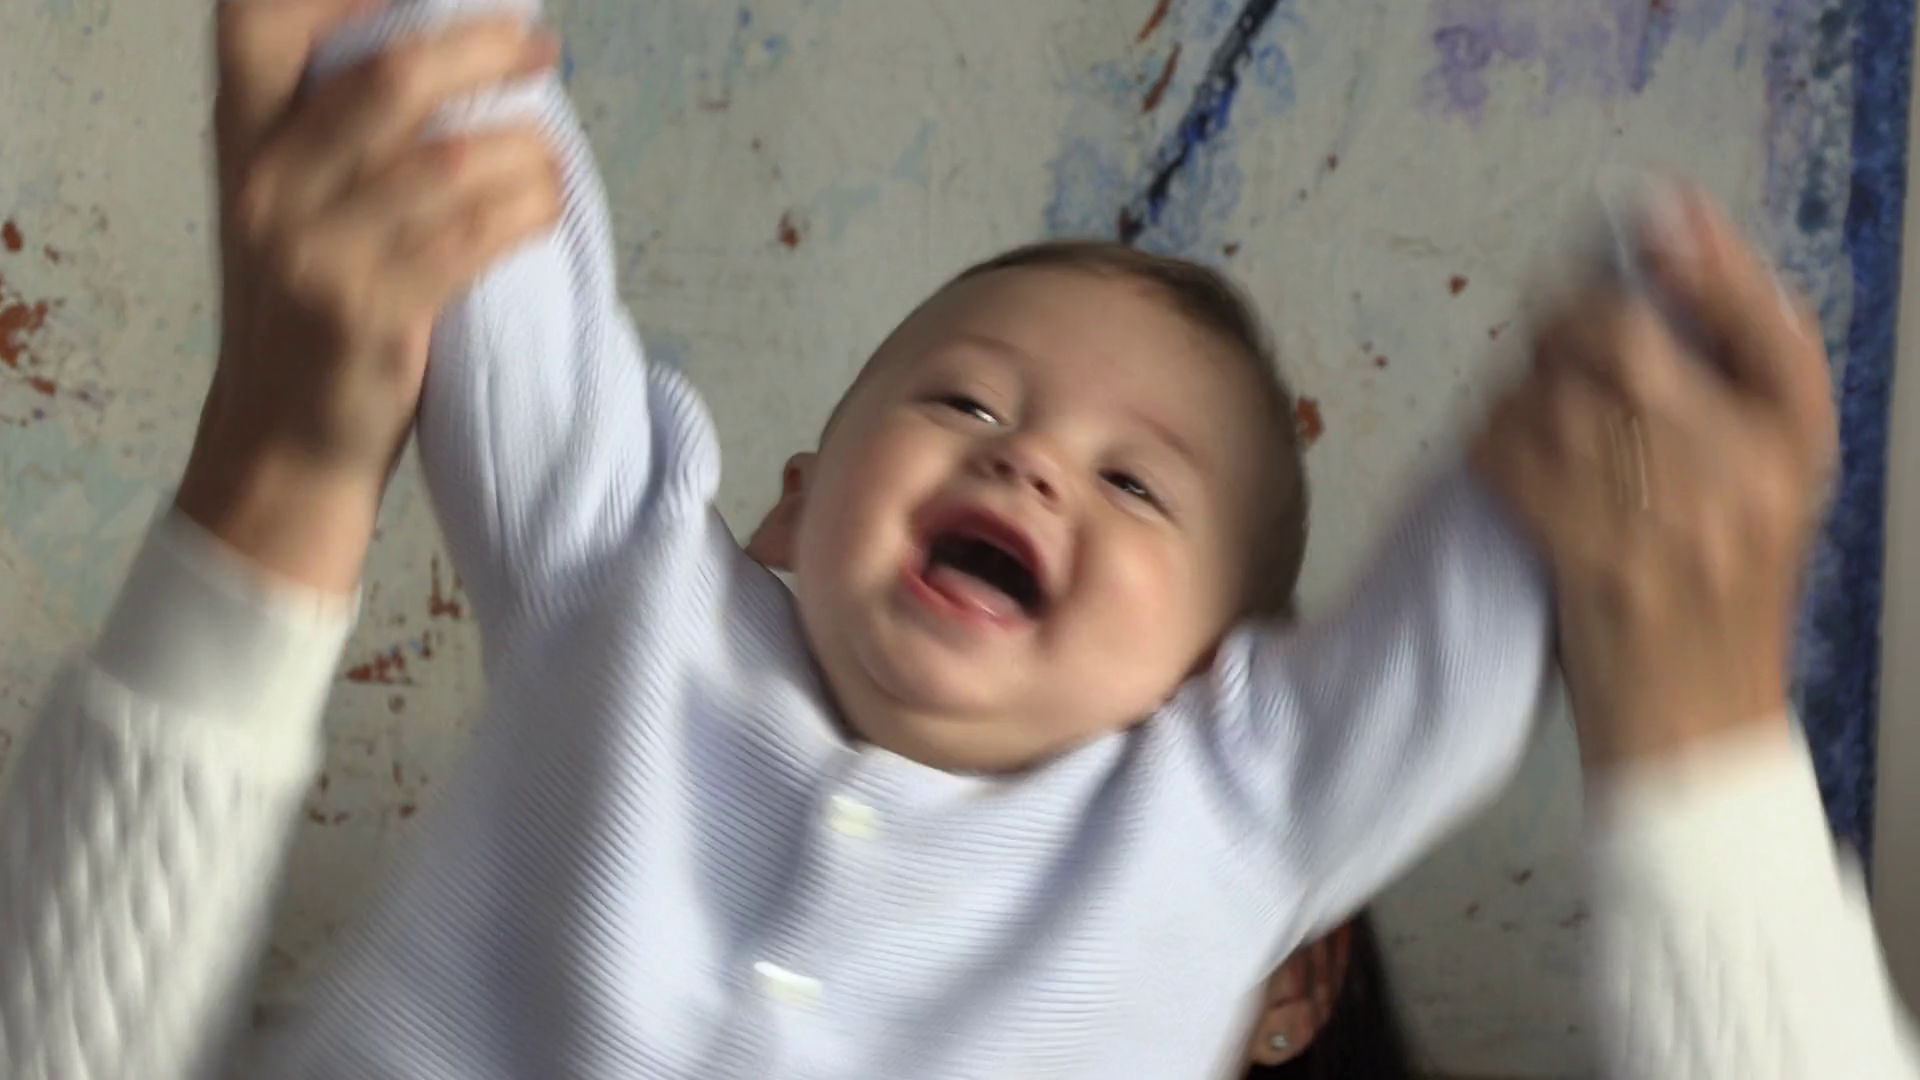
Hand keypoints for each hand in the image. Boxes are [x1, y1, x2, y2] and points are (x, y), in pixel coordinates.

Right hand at [177, 0, 561, 591]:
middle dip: (484, 47)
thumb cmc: (309, 308)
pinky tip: (549, 207)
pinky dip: (532, 210)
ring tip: (553, 156)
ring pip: (454, 158)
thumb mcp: (288, 205)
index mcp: (241, 140)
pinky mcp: (375, 314)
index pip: (258, 19)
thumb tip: (454, 50)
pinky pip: (480, 235)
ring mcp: (318, 252)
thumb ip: (335, 133)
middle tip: (538, 48)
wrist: (281, 441)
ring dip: (528, 148)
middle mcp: (268, 184)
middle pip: (389, 73)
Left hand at [1471, 186, 1837, 767]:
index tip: (1656, 209)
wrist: (1694, 719)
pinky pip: (1510, 453)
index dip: (1705, 256)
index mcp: (1795, 445)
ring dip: (1523, 390)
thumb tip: (1683, 262)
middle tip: (1557, 338)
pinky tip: (1506, 461)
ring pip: (1554, 391)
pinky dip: (1492, 444)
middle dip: (1571, 323)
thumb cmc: (1723, 597)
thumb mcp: (1769, 484)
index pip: (1765, 323)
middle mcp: (1738, 469)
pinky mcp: (1585, 550)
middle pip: (1627, 336)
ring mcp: (1661, 512)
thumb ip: (1738, 382)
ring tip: (1536, 419)